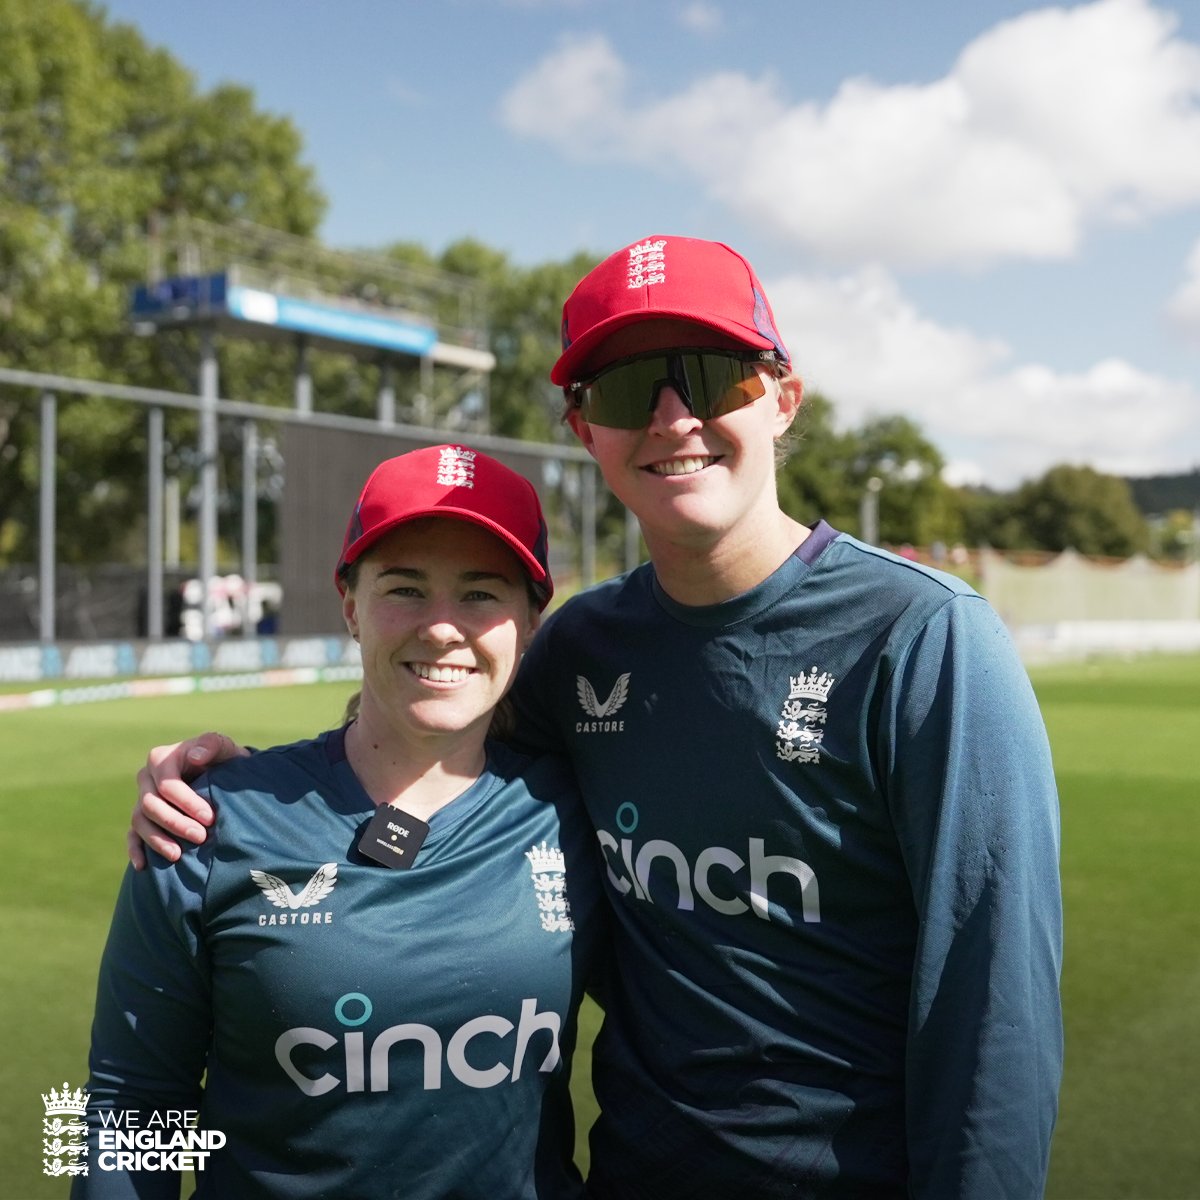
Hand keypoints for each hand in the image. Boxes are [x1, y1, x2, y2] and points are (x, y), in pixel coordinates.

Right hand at [128, 733, 248, 868]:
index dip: (187, 803)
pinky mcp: (142, 817)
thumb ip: (211, 745)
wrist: (218, 772)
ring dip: (157, 840)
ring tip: (178, 856)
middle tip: (201, 837)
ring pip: (139, 822)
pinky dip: (134, 850)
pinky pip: (131, 834)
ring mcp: (141, 799)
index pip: (167, 785)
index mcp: (161, 759)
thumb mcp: (222, 747)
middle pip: (151, 805)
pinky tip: (143, 866)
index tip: (210, 818)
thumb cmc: (221, 759)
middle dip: (176, 823)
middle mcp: (146, 778)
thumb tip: (194, 756)